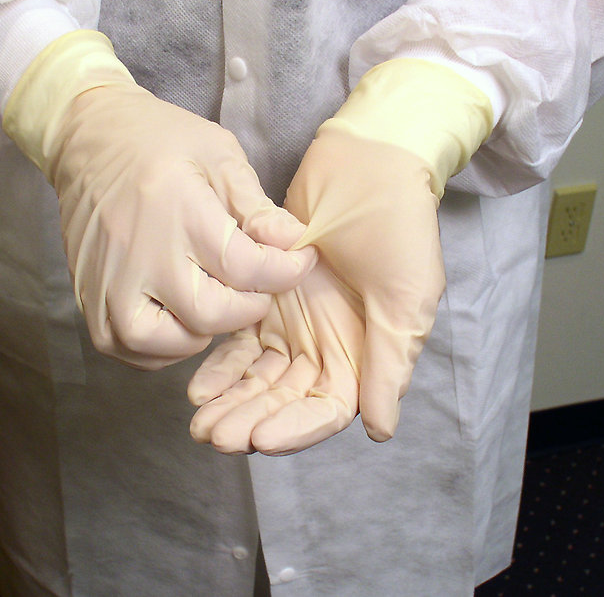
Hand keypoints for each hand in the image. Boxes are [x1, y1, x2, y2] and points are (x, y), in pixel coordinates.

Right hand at [51, 84, 316, 366]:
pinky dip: (160, 347)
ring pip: (166, 343)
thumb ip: (256, 207)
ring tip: (215, 301)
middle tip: (257, 284)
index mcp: (180, 213)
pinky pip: (127, 348)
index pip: (246, 268)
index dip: (285, 272)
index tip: (299, 261)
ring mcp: (110, 283)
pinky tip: (179, 318)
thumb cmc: (158, 140)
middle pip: (210, 315)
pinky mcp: (88, 298)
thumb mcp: (219, 155)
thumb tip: (296, 243)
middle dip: (248, 307)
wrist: (86, 138)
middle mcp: (142, 256)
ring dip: (202, 332)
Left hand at [188, 127, 444, 453]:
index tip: (261, 439)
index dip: (296, 429)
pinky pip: (239, 340)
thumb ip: (390, 362)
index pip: (327, 409)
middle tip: (215, 436)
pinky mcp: (265, 295)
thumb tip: (381, 431)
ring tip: (200, 420)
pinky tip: (198, 385)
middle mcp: (329, 346)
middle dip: (252, 420)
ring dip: (232, 400)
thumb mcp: (405, 296)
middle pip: (286, 399)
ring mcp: (295, 323)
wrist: (368, 164)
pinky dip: (221, 364)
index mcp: (367, 353)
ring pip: (259, 377)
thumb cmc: (398, 227)